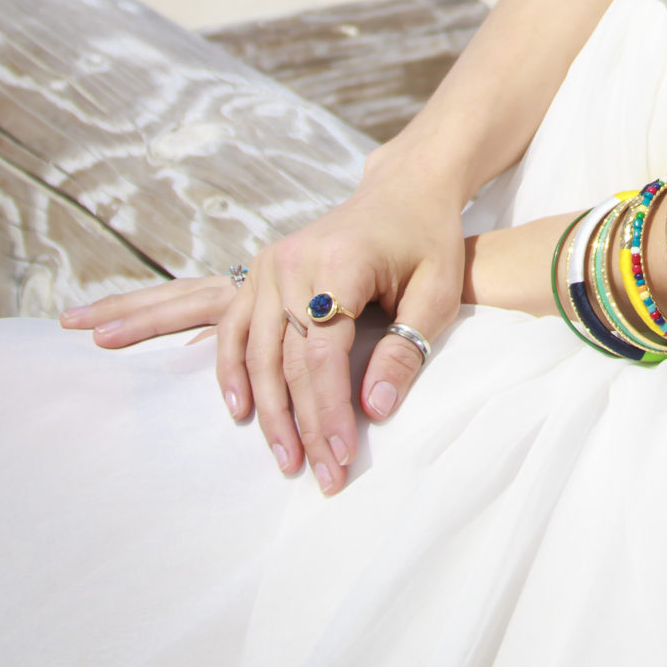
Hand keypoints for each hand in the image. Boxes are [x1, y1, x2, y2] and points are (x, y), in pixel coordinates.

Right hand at [60, 152, 468, 493]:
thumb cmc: (426, 240)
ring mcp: (270, 266)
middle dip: (301, 424)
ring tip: (284, 459)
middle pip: (286, 361)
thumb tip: (374, 410)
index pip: (323, 354)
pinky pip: (234, 328)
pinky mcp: (260, 273)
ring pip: (255, 351)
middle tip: (319, 476)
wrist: (401, 191)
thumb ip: (404, 350)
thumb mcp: (436, 293)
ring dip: (266, 411)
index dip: (329, 410)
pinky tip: (238, 410)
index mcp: (339, 264)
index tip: (340, 458)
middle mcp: (293, 263)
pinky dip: (230, 370)